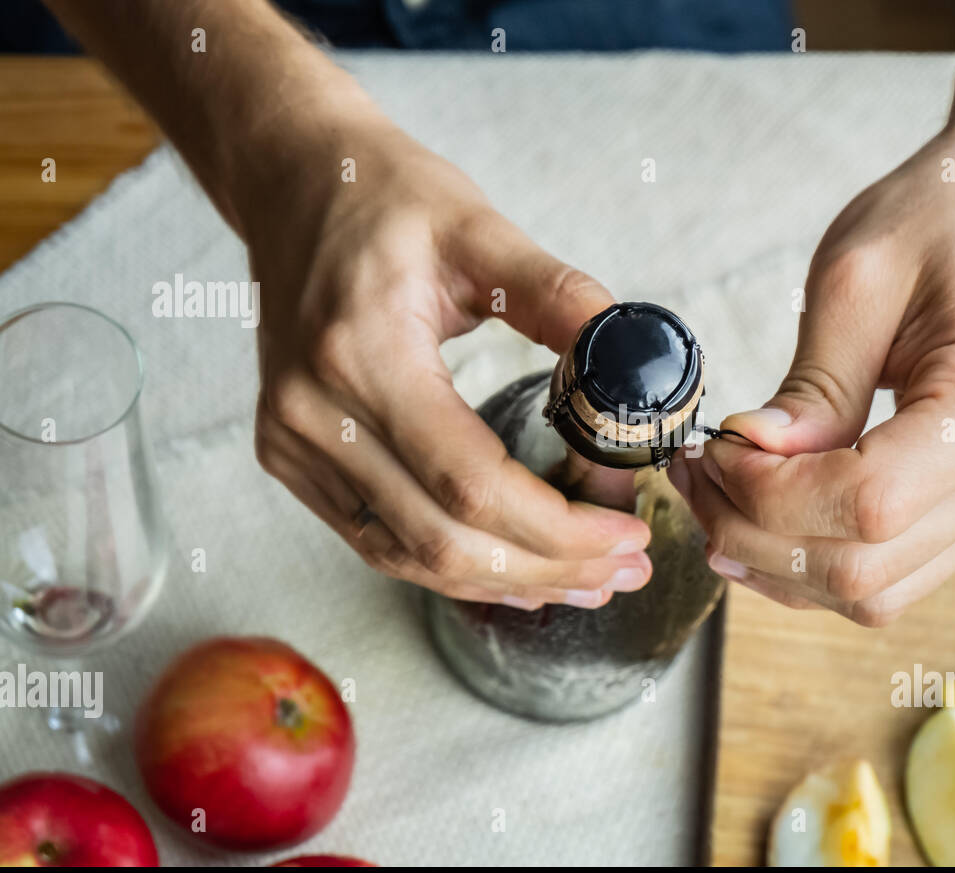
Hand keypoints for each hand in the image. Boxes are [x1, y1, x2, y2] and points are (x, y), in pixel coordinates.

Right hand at [243, 115, 651, 609]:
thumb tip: (639, 360)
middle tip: (627, 567)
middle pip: (444, 539)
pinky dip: (455, 567)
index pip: (471, 481)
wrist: (292, 185)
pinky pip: (381, 541)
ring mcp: (293, 445)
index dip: (558, 528)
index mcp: (361, 353)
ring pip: (411, 557)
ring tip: (590, 579)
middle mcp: (314, 414)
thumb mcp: (480, 229)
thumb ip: (560, 297)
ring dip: (508, 582)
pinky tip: (517, 573)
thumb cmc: (384, 197)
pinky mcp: (291, 458)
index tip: (628, 534)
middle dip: (548, 568)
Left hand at [672, 119, 954, 625]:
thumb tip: (751, 460)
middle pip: (864, 566)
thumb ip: (809, 386)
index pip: (868, 502)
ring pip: (873, 593)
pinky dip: (812, 564)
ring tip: (717, 495)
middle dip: (754, 533)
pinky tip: (762, 519)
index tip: (714, 449)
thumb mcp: (854, 278)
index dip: (768, 495)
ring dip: (776, 561)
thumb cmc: (939, 220)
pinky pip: (890, 578)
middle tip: (696, 474)